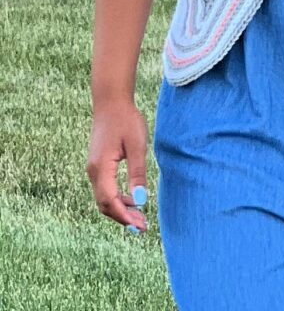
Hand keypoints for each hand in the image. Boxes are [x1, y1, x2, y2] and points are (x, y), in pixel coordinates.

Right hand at [86, 99, 149, 232]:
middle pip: (105, 204)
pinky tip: (133, 200)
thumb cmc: (126, 120)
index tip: (139, 226)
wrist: (111, 103)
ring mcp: (94, 169)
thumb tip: (140, 200)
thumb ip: (137, 173)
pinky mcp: (98, 166)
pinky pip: (105, 189)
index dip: (124, 215)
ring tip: (140, 217)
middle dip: (123, 217)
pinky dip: (117, 199)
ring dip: (120, 209)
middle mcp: (93, 172)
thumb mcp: (137, 145)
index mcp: (101, 168)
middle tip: (143, 227)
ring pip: (104, 198)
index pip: (110, 201)